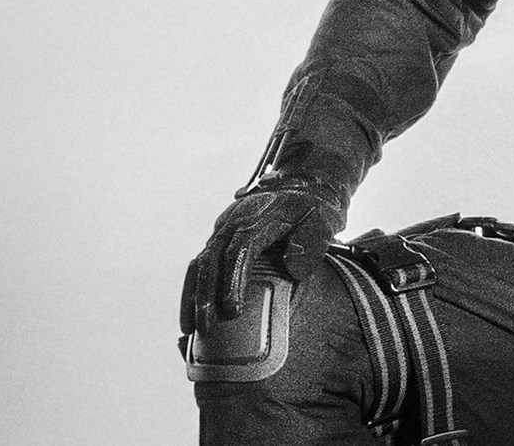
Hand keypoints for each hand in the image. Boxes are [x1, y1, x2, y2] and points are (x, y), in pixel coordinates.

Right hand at [180, 176, 344, 336]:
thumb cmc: (316, 208)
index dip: (232, 283)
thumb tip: (293, 271)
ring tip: (190, 329)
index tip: (232, 313)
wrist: (306, 183)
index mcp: (259, 219)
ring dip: (192, 296)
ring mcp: (224, 229)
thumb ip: (311, 242)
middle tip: (205, 329)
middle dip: (204, 296)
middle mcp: (234, 222)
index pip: (238, 252)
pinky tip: (191, 314)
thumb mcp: (324, 219)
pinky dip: (193, 289)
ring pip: (199, 262)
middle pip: (211, 259)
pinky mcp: (221, 237)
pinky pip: (201, 263)